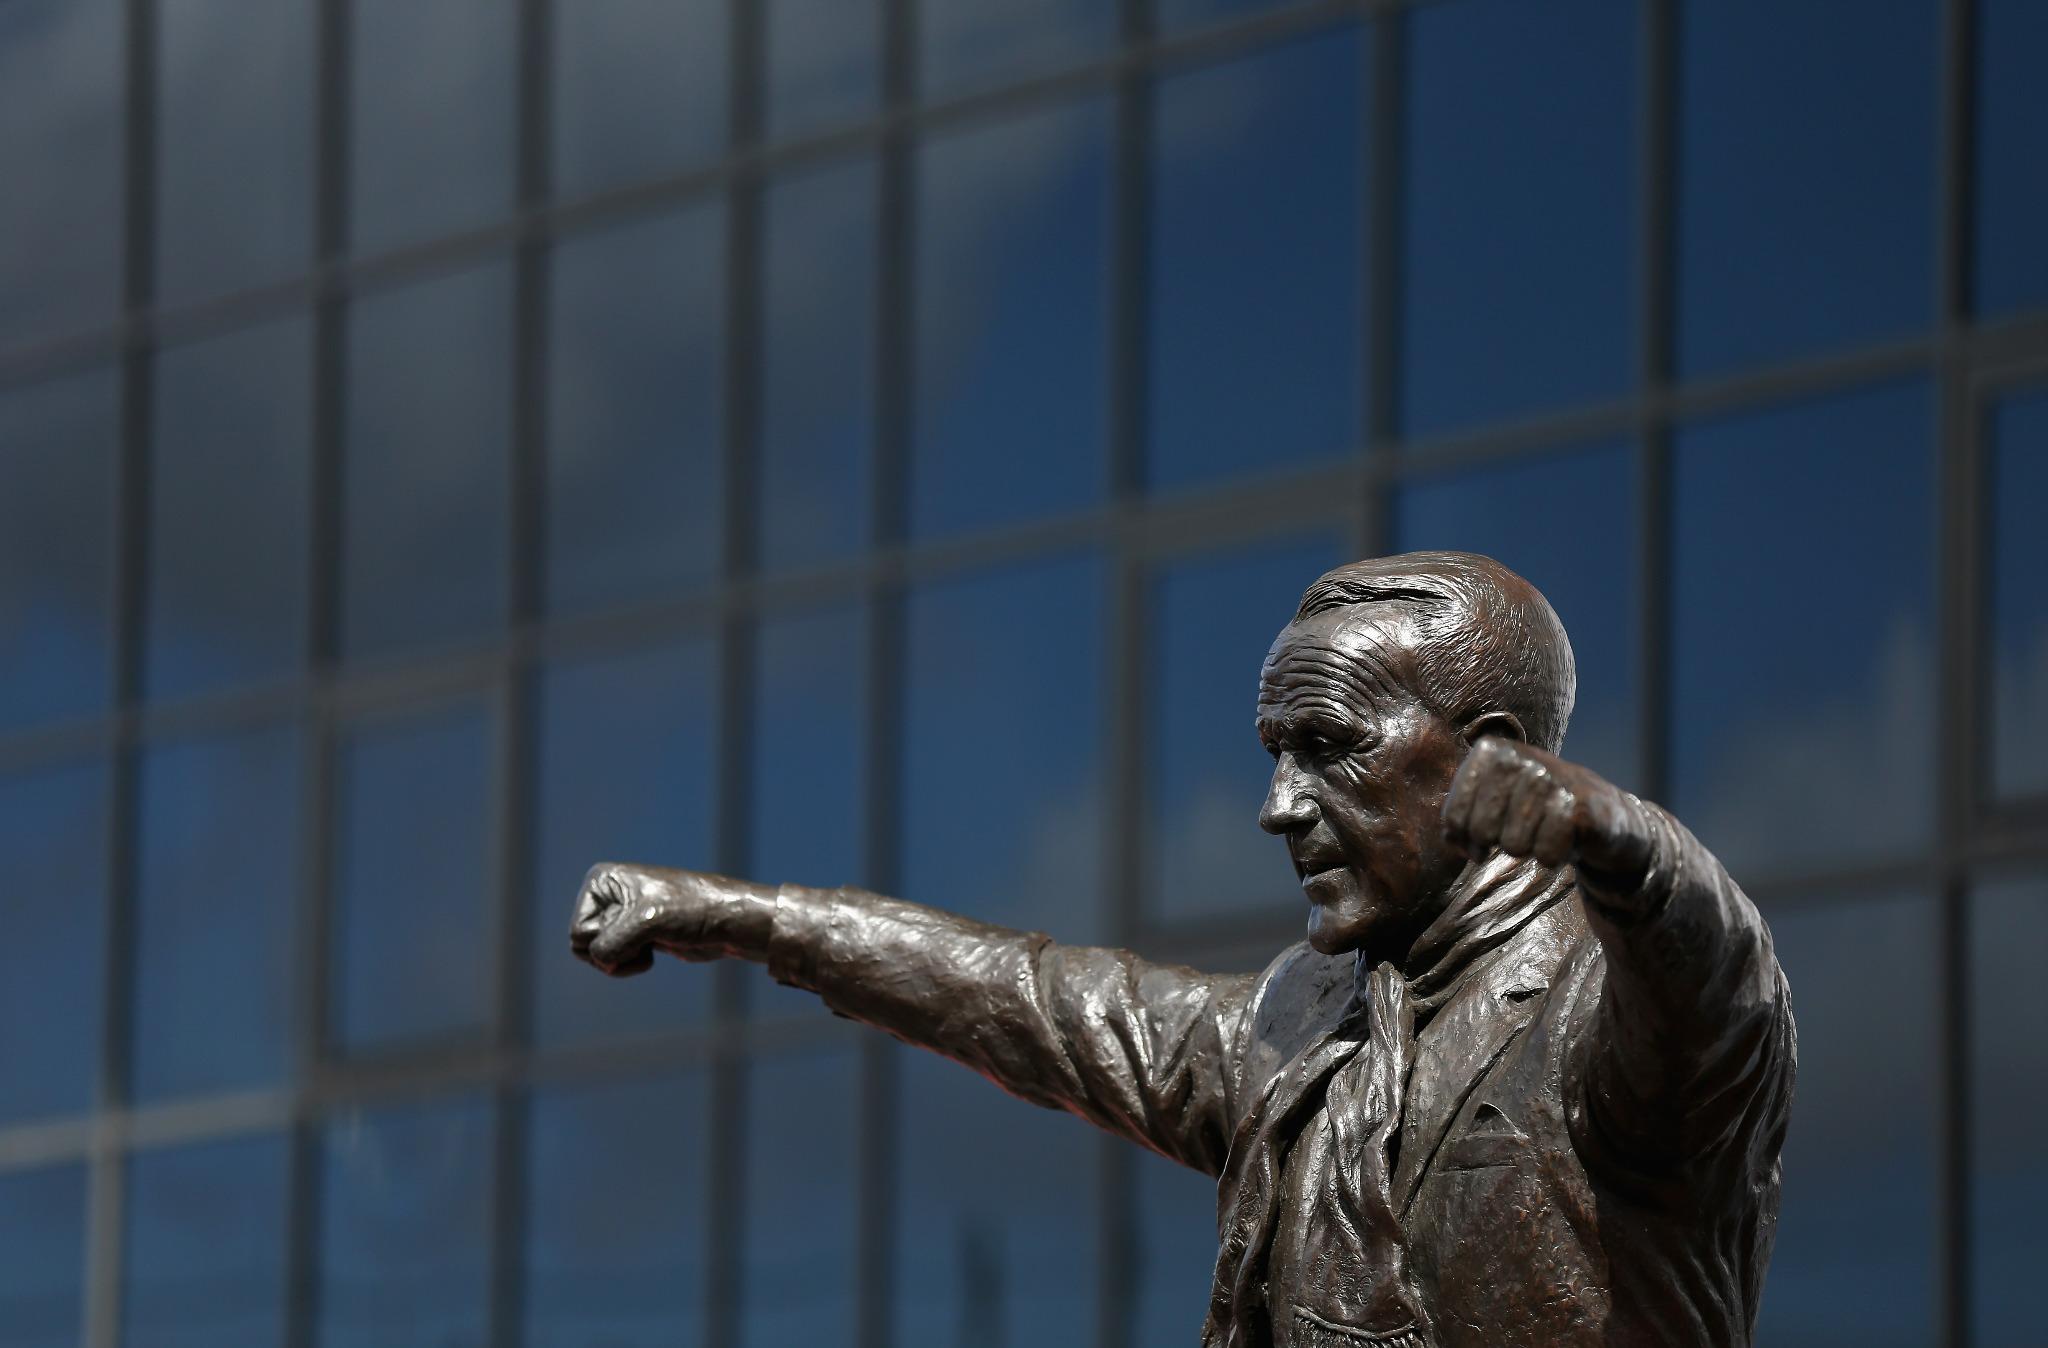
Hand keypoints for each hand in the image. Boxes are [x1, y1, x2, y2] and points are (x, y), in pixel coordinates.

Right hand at [569, 863, 752, 976]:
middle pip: (582, 945)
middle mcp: (607, 895)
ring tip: (650, 947)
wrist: (726, 921)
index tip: (640, 929)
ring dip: (621, 960)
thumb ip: (612, 943)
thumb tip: (601, 960)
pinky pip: (612, 960)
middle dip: (611, 953)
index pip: (579, 930)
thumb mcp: (647, 922)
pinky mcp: (634, 934)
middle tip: (644, 942)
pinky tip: (654, 952)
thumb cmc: (691, 910)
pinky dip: (629, 964)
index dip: (608, 940)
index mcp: (602, 880)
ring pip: (596, 955)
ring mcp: (619, 916)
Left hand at [1442, 736, 1651, 883]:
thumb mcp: (1493, 803)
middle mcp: (1519, 758)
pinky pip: (1546, 855)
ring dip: (1531, 849)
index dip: (1465, 841)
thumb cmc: (1537, 809)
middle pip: (1482, 832)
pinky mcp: (1578, 804)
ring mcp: (1550, 778)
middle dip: (1499, 844)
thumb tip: (1452, 840)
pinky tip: (1567, 838)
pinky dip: (1555, 857)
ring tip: (1546, 829)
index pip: (1454, 817)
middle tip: (1522, 832)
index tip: (1482, 839)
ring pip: (1514, 846)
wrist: (1603, 812)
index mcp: (1490, 752)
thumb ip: (1461, 818)